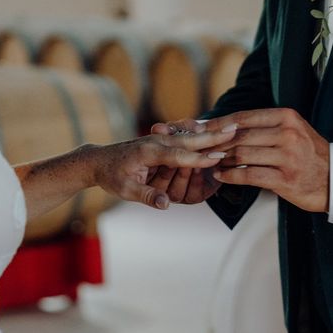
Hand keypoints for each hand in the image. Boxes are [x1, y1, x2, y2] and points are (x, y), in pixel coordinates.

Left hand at [86, 129, 233, 209]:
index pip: (179, 156)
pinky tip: (215, 131)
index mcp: (148, 152)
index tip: (219, 157)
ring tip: (231, 128)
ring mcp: (159, 139)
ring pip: (189, 135)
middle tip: (234, 130)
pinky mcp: (161, 139)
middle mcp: (156, 141)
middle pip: (189, 139)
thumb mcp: (125, 190)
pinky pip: (184, 136)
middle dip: (212, 136)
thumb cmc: (112, 176)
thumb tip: (167, 205)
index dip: (199, 158)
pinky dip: (200, 133)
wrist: (98, 160)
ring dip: (210, 132)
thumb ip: (147, 195)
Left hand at [206, 108, 329, 212]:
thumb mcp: (293, 131)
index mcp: (287, 117)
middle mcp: (287, 134)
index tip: (201, 128)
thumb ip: (265, 127)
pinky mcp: (285, 179)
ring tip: (209, 162)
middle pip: (240, 136)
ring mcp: (287, 157)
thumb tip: (228, 126)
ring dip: (221, 160)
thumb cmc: (309, 155)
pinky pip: (249, 175)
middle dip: (216, 143)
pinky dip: (231, 176)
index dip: (219, 123)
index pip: (244, 117)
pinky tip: (221, 176)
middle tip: (199, 147)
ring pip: (242, 155)